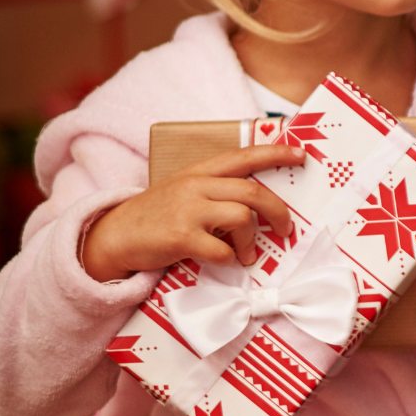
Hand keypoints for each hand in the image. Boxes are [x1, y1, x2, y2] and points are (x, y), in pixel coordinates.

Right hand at [81, 145, 300, 281]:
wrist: (114, 235)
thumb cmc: (156, 215)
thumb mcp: (184, 191)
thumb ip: (216, 190)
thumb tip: (255, 204)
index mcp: (200, 171)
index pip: (245, 156)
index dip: (275, 153)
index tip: (301, 155)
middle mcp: (197, 186)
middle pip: (253, 193)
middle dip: (279, 212)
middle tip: (286, 229)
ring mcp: (188, 210)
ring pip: (243, 218)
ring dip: (252, 240)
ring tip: (247, 254)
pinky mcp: (180, 237)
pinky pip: (221, 249)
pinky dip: (229, 259)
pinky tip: (223, 262)